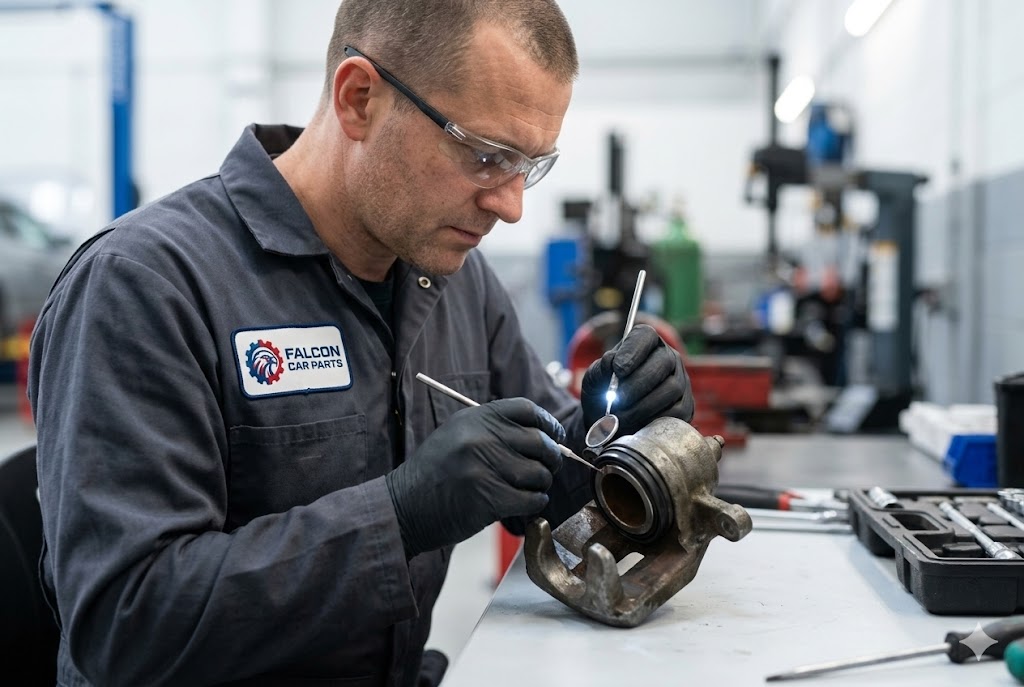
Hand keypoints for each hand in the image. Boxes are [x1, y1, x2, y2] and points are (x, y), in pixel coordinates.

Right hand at [385, 398, 564, 556]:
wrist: (404, 506)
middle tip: (549, 467)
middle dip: (552, 457)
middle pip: (540, 441)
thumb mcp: (457, 434)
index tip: (554, 435)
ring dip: (542, 483)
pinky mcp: (490, 498)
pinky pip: (532, 498)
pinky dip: (536, 502)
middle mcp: (481, 438)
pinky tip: (525, 503)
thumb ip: (493, 428)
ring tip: (531, 488)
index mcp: (475, 418)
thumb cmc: (434, 473)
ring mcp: (485, 467)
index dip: (548, 423)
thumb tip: (543, 434)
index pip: (527, 410)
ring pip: (539, 472)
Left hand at [581, 324, 693, 435]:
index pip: (645, 335)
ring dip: (642, 406)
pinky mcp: (685, 407)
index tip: (617, 370)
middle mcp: (668, 357)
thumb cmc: (602, 392)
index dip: (633, 351)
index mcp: (645, 342)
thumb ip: (601, 368)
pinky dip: (653, 420)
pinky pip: (676, 412)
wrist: (608, 420)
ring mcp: (680, 382)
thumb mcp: (595, 379)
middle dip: (637, 384)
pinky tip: (635, 425)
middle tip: (615, 400)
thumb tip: (611, 362)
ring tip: (620, 417)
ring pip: (671, 388)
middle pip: (663, 362)